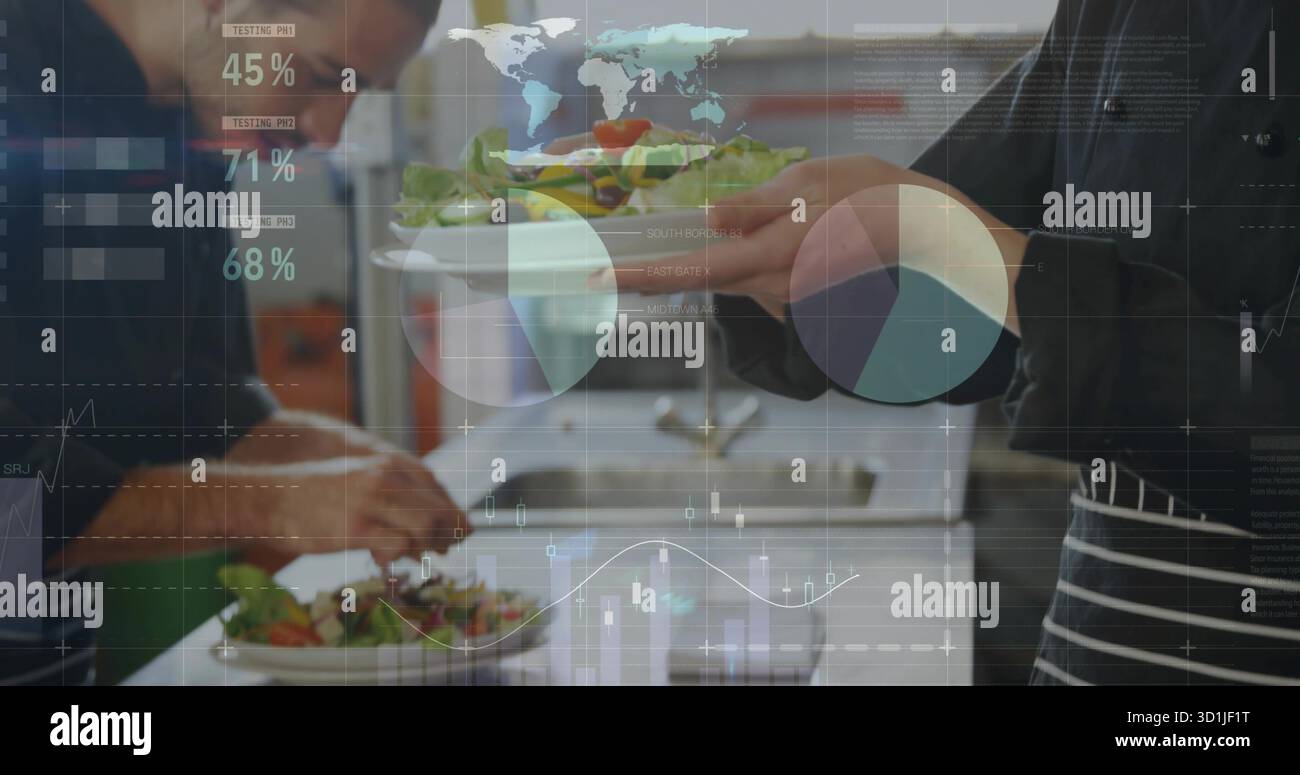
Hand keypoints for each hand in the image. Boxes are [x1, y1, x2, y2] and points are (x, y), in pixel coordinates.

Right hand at [247, 452, 468, 565]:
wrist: (271, 498)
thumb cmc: (315, 496)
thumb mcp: (361, 484)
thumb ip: (395, 499)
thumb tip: (429, 532)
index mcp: (390, 464)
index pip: (437, 488)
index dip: (453, 512)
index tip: (462, 530)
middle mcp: (387, 478)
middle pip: (438, 510)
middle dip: (447, 534)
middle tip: (445, 550)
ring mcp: (373, 501)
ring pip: (425, 528)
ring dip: (425, 547)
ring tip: (414, 555)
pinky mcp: (358, 527)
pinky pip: (399, 546)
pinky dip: (399, 556)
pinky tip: (383, 559)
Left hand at [603, 154, 1026, 331]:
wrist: (932, 235)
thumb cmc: (874, 197)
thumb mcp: (809, 183)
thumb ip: (752, 207)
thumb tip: (707, 219)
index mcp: (769, 257)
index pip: (692, 270)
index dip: (642, 276)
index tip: (599, 278)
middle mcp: (775, 289)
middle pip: (712, 276)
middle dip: (692, 259)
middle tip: (691, 240)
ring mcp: (790, 300)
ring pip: (739, 278)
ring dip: (738, 256)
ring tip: (793, 224)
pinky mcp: (803, 301)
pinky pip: (765, 281)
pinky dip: (765, 262)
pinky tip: (800, 240)